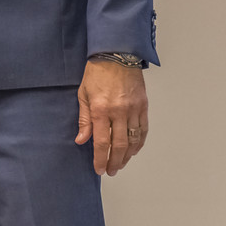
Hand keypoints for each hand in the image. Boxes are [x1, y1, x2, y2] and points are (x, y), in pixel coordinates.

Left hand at [74, 59, 148, 176]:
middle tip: (111, 171)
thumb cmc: (97, 73)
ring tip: (121, 164)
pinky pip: (143, 129)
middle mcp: (118, 111)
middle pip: (118, 145)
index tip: (99, 169)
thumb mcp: (83, 94)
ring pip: (133, 140)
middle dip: (114, 162)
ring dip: (127, 156)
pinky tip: (133, 150)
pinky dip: (139, 143)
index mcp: (100, 109)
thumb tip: (81, 140)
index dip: (100, 159)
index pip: (101, 142)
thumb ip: (84, 119)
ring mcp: (133, 109)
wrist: (116, 54)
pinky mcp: (143, 106)